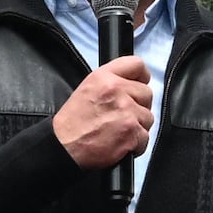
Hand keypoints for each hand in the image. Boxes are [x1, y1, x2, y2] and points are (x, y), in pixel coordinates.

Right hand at [50, 56, 156, 170]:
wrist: (64, 148)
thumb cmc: (72, 123)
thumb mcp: (87, 89)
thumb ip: (110, 82)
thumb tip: (132, 83)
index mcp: (104, 77)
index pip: (137, 64)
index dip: (141, 76)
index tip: (140, 84)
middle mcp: (116, 91)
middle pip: (147, 93)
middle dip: (138, 105)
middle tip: (122, 115)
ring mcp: (126, 112)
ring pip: (148, 117)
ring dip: (137, 126)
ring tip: (118, 131)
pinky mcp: (132, 132)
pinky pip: (145, 137)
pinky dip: (136, 144)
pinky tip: (121, 143)